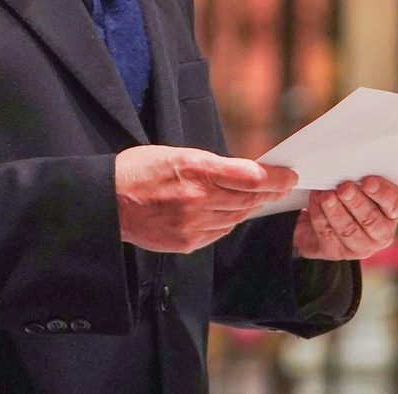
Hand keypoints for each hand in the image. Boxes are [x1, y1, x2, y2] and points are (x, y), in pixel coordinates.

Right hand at [115, 145, 298, 253]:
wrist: (109, 201)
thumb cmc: (140, 170)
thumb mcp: (177, 154)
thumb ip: (211, 166)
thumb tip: (244, 175)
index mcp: (195, 169)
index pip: (249, 177)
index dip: (275, 178)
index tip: (289, 176)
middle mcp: (197, 199)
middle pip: (248, 199)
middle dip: (268, 192)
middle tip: (282, 186)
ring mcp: (192, 224)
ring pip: (236, 217)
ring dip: (251, 207)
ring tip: (259, 197)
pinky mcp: (187, 242)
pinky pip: (219, 231)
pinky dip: (229, 221)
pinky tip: (230, 212)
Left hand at [293, 176, 397, 259]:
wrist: (317, 219)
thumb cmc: (344, 194)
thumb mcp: (355, 184)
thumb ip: (358, 176)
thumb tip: (350, 161)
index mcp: (391, 212)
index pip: (394, 204)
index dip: (382, 193)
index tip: (367, 181)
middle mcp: (381, 233)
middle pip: (371, 219)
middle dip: (356, 202)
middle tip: (343, 187)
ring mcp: (360, 247)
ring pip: (348, 230)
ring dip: (335, 210)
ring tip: (325, 195)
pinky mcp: (337, 253)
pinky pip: (328, 235)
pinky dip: (319, 216)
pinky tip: (314, 201)